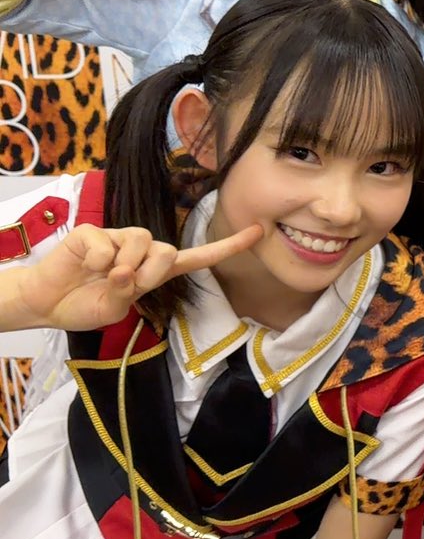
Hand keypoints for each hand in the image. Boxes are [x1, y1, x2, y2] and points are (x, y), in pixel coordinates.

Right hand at [15, 220, 263, 333]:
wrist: (49, 304)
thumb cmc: (87, 304)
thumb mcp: (118, 307)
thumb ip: (131, 292)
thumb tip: (125, 272)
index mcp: (155, 270)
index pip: (198, 257)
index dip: (229, 246)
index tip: (259, 231)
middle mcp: (142, 249)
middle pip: (167, 250)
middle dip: (150, 273)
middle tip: (124, 285)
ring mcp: (117, 238)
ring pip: (142, 241)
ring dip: (124, 267)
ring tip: (104, 276)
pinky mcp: (93, 232)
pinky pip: (106, 245)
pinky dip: (96, 262)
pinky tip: (84, 266)